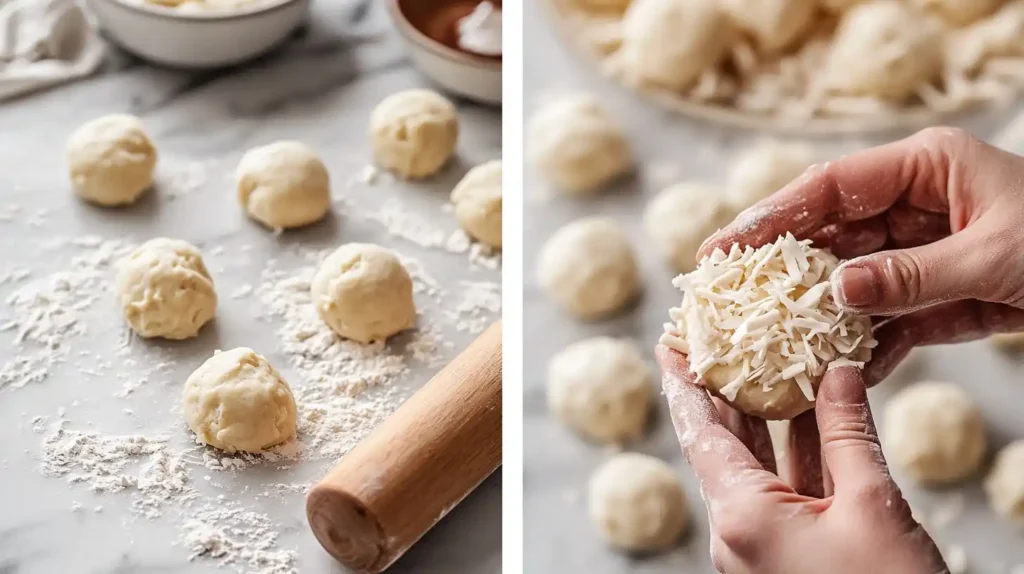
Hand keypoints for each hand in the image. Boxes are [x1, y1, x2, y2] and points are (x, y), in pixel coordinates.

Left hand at [656, 345, 946, 573]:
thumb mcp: (872, 504)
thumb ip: (848, 434)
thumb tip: (839, 374)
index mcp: (742, 517)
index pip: (701, 434)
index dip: (686, 385)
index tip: (670, 344)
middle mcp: (738, 533)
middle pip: (722, 446)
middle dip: (721, 392)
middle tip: (714, 341)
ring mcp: (761, 548)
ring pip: (756, 467)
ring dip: (762, 417)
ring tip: (760, 361)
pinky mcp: (788, 558)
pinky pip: (782, 493)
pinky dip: (794, 452)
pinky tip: (806, 414)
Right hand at [700, 127, 1023, 383]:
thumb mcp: (994, 255)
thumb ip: (911, 275)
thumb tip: (833, 291)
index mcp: (925, 167)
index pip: (830, 186)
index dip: (771, 215)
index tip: (724, 247)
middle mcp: (915, 204)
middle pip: (830, 233)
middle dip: (781, 265)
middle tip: (727, 294)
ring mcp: (924, 252)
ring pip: (852, 280)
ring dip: (815, 310)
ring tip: (767, 338)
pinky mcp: (940, 295)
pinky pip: (888, 318)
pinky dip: (863, 343)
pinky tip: (831, 367)